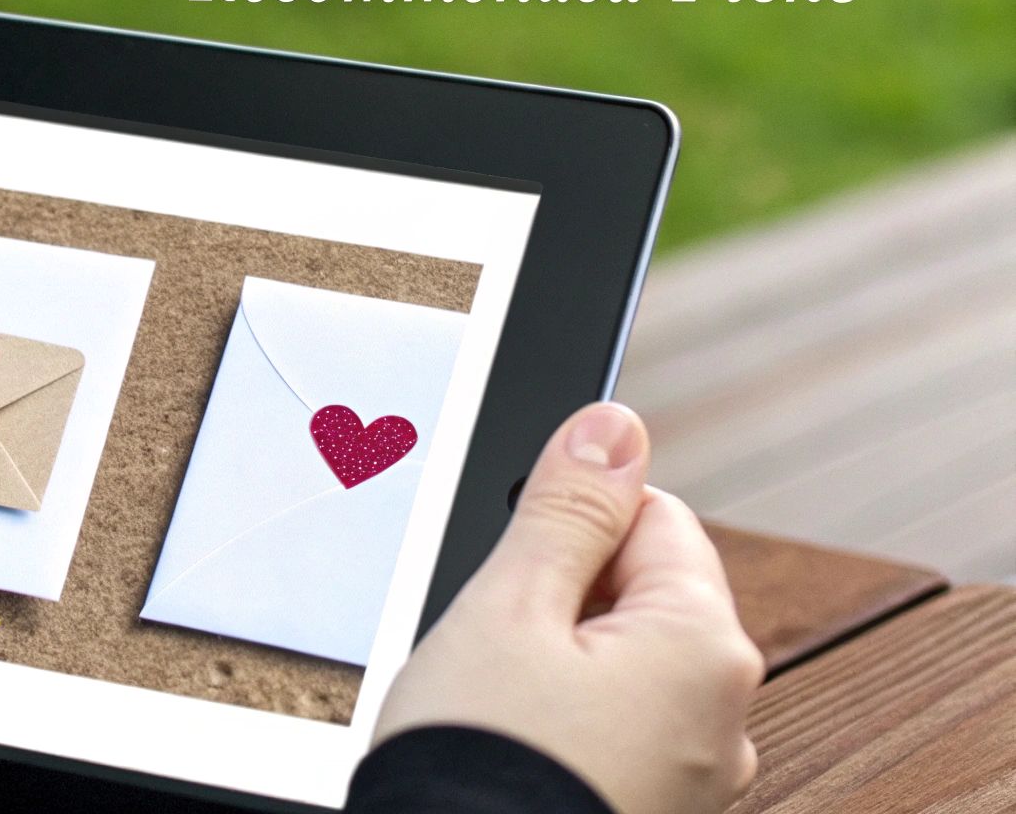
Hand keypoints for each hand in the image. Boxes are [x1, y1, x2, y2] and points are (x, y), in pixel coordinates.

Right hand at [375, 402, 762, 813]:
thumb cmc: (478, 765)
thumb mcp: (509, 606)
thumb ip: (570, 509)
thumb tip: (615, 427)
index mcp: (703, 645)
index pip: (654, 516)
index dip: (569, 526)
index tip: (514, 563)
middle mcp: (724, 715)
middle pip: (640, 594)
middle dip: (561, 599)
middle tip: (494, 643)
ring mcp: (696, 776)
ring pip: (621, 667)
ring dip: (558, 664)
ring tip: (495, 704)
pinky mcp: (657, 810)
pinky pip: (618, 732)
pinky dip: (566, 725)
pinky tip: (513, 748)